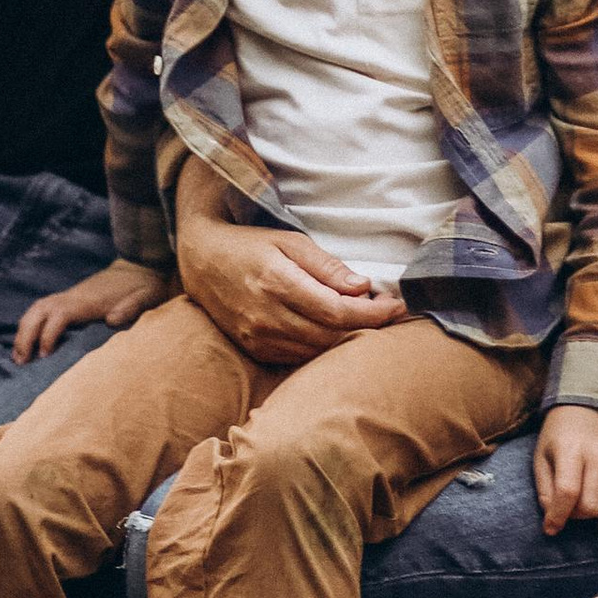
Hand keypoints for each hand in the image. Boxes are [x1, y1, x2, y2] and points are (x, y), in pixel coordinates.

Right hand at [12, 257, 169, 361]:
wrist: (140, 265)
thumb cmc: (144, 285)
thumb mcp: (146, 296)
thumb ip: (131, 307)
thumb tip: (112, 320)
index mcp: (88, 300)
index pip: (58, 315)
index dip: (48, 336)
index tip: (45, 356)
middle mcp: (73, 296)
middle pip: (38, 311)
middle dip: (25, 335)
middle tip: (20, 361)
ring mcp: (70, 295)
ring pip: (37, 308)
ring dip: (24, 330)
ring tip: (18, 356)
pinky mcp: (70, 298)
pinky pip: (42, 309)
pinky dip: (31, 324)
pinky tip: (29, 341)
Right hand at [173, 173, 403, 363]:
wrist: (201, 260)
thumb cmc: (250, 244)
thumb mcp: (289, 241)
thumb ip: (326, 266)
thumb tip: (362, 286)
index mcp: (277, 283)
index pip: (337, 310)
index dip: (373, 313)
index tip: (397, 305)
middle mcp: (266, 316)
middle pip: (331, 335)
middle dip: (368, 327)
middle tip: (389, 312)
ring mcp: (258, 337)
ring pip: (318, 351)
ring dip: (348, 340)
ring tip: (367, 320)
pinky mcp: (255, 349)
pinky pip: (299, 357)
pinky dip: (323, 347)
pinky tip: (336, 331)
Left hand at [533, 406, 597, 536]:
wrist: (586, 410)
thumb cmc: (558, 437)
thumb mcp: (541, 458)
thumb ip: (545, 491)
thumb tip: (553, 522)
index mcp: (571, 449)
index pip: (568, 491)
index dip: (558, 516)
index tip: (550, 528)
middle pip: (591, 505)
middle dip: (576, 516)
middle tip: (568, 509)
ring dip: (593, 516)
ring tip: (582, 504)